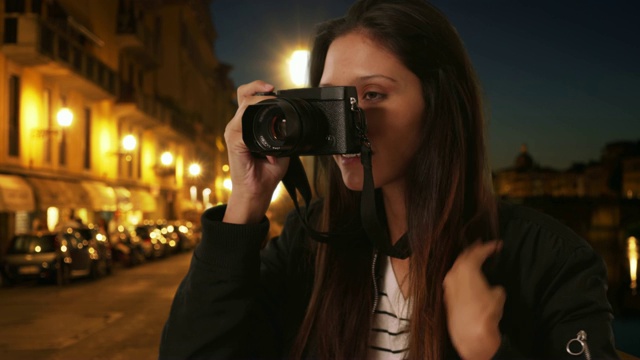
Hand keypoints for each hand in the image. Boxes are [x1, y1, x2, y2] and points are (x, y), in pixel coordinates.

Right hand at [223, 81, 289, 223]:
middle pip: (243, 94)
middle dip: (257, 88)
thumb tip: (292, 124)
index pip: (249, 98)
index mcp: (247, 126)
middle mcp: (237, 126)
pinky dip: (256, 122)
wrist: (257, 192)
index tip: (275, 90)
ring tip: (273, 110)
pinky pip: (242, 124)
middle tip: (273, 91)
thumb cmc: (266, 172)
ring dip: (259, 103)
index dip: (260, 89)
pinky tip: (267, 129)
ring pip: (243, 105)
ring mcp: (233, 132)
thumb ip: (283, 134)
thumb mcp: (281, 148)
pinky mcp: (234, 141)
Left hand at [443, 239, 504, 359]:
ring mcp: (448, 284)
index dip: (489, 247)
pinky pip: (454, 279)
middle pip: (464, 257)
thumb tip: (492, 289)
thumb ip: (494, 287)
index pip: (478, 252)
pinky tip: (467, 276)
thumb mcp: (498, 295)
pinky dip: (462, 274)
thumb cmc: (486, 312)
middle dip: (474, 250)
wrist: (470, 333)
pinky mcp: (446, 296)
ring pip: (457, 267)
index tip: (497, 244)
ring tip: (475, 259)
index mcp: (467, 268)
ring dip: (466, 262)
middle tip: (483, 246)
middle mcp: (454, 273)